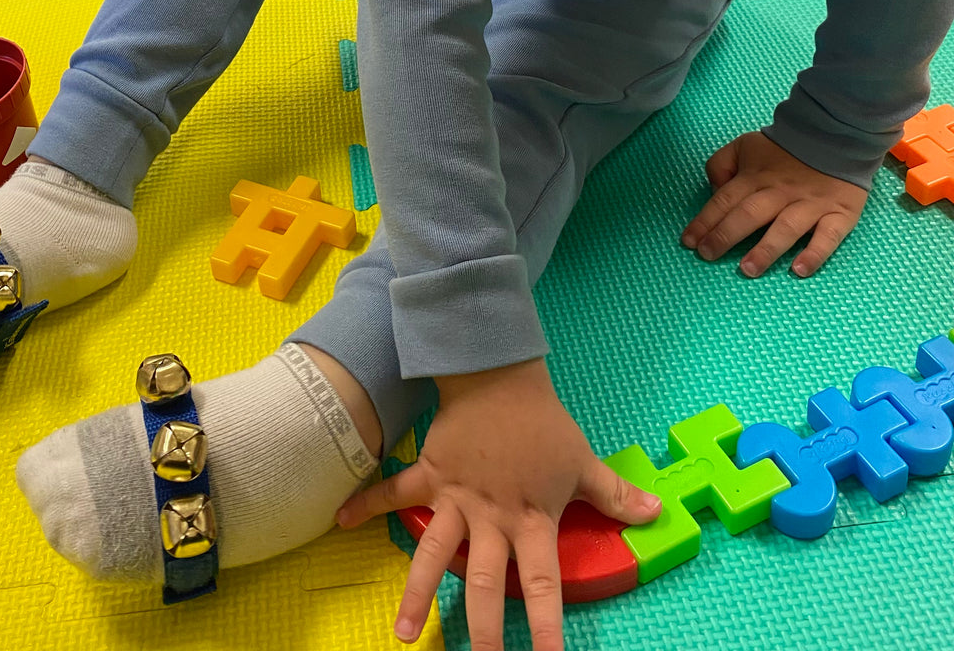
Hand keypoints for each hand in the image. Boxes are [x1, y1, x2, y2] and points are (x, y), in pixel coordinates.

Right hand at [335, 358, 659, 649]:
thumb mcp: (584, 461)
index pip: (543, 586)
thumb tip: (658, 513)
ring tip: (403, 634)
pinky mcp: (430, 474)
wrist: (499, 375)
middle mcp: (492, 519)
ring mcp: (457, 499)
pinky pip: (395, 492)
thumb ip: (615, 494)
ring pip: (433, 554)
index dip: (546, 629)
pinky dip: (367, 505)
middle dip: (479, 631)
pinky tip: (340, 521)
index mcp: (531, 521)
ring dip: (417, 593)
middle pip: (483, 584)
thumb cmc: (543, 423)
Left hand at [681, 131, 867, 277]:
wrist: (835, 135)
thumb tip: (715, 191)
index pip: (725, 200)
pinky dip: (814, 254)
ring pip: (785, 228)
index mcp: (755, 177)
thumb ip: (722, 164)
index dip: (705, 221)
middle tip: (708, 255)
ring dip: (765, 249)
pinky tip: (799, 270)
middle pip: (749, 214)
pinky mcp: (838, 215)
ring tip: (748, 269)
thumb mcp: (744, 146)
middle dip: (726, 235)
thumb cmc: (783, 149)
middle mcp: (780, 192)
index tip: (689, 242)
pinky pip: (827, 237)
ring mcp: (810, 205)